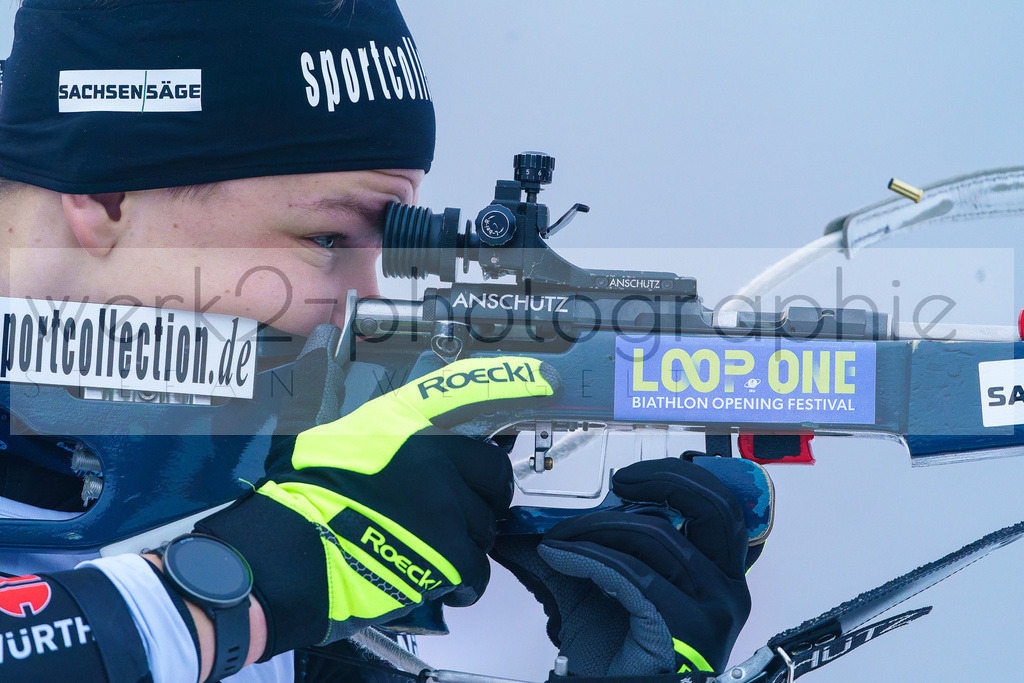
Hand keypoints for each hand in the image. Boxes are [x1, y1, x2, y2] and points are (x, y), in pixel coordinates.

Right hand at [198, 347, 557, 658]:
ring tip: (419, 545)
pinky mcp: (449, 553)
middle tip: (450, 511)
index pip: (470, 390)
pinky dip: (461, 581)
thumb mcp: (340, 437)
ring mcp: (445, 504)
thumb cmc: (305, 497)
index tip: (546, 379)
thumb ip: (387, 434)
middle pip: (493, 473)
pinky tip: (429, 575)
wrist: (288, 553)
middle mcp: (434, 457)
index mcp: (405, 423)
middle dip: (481, 496)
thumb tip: (416, 437)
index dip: (512, 382)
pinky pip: (478, 569)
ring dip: (462, 541)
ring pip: (484, 525)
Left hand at [492, 457, 757, 676]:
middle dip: (663, 479)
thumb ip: (578, 548)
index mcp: (717, 574)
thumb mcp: (598, 587)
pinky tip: (558, 556)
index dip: (678, 480)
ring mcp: (712, 609)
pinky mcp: (687, 626)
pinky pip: (630, 572)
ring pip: (657, 536)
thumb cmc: (617, 658)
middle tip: (619, 480)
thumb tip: (529, 521)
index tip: (631, 477)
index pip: (718, 508)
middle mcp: (726, 588)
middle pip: (712, 508)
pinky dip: (587, 556)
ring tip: (559, 538)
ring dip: (596, 528)